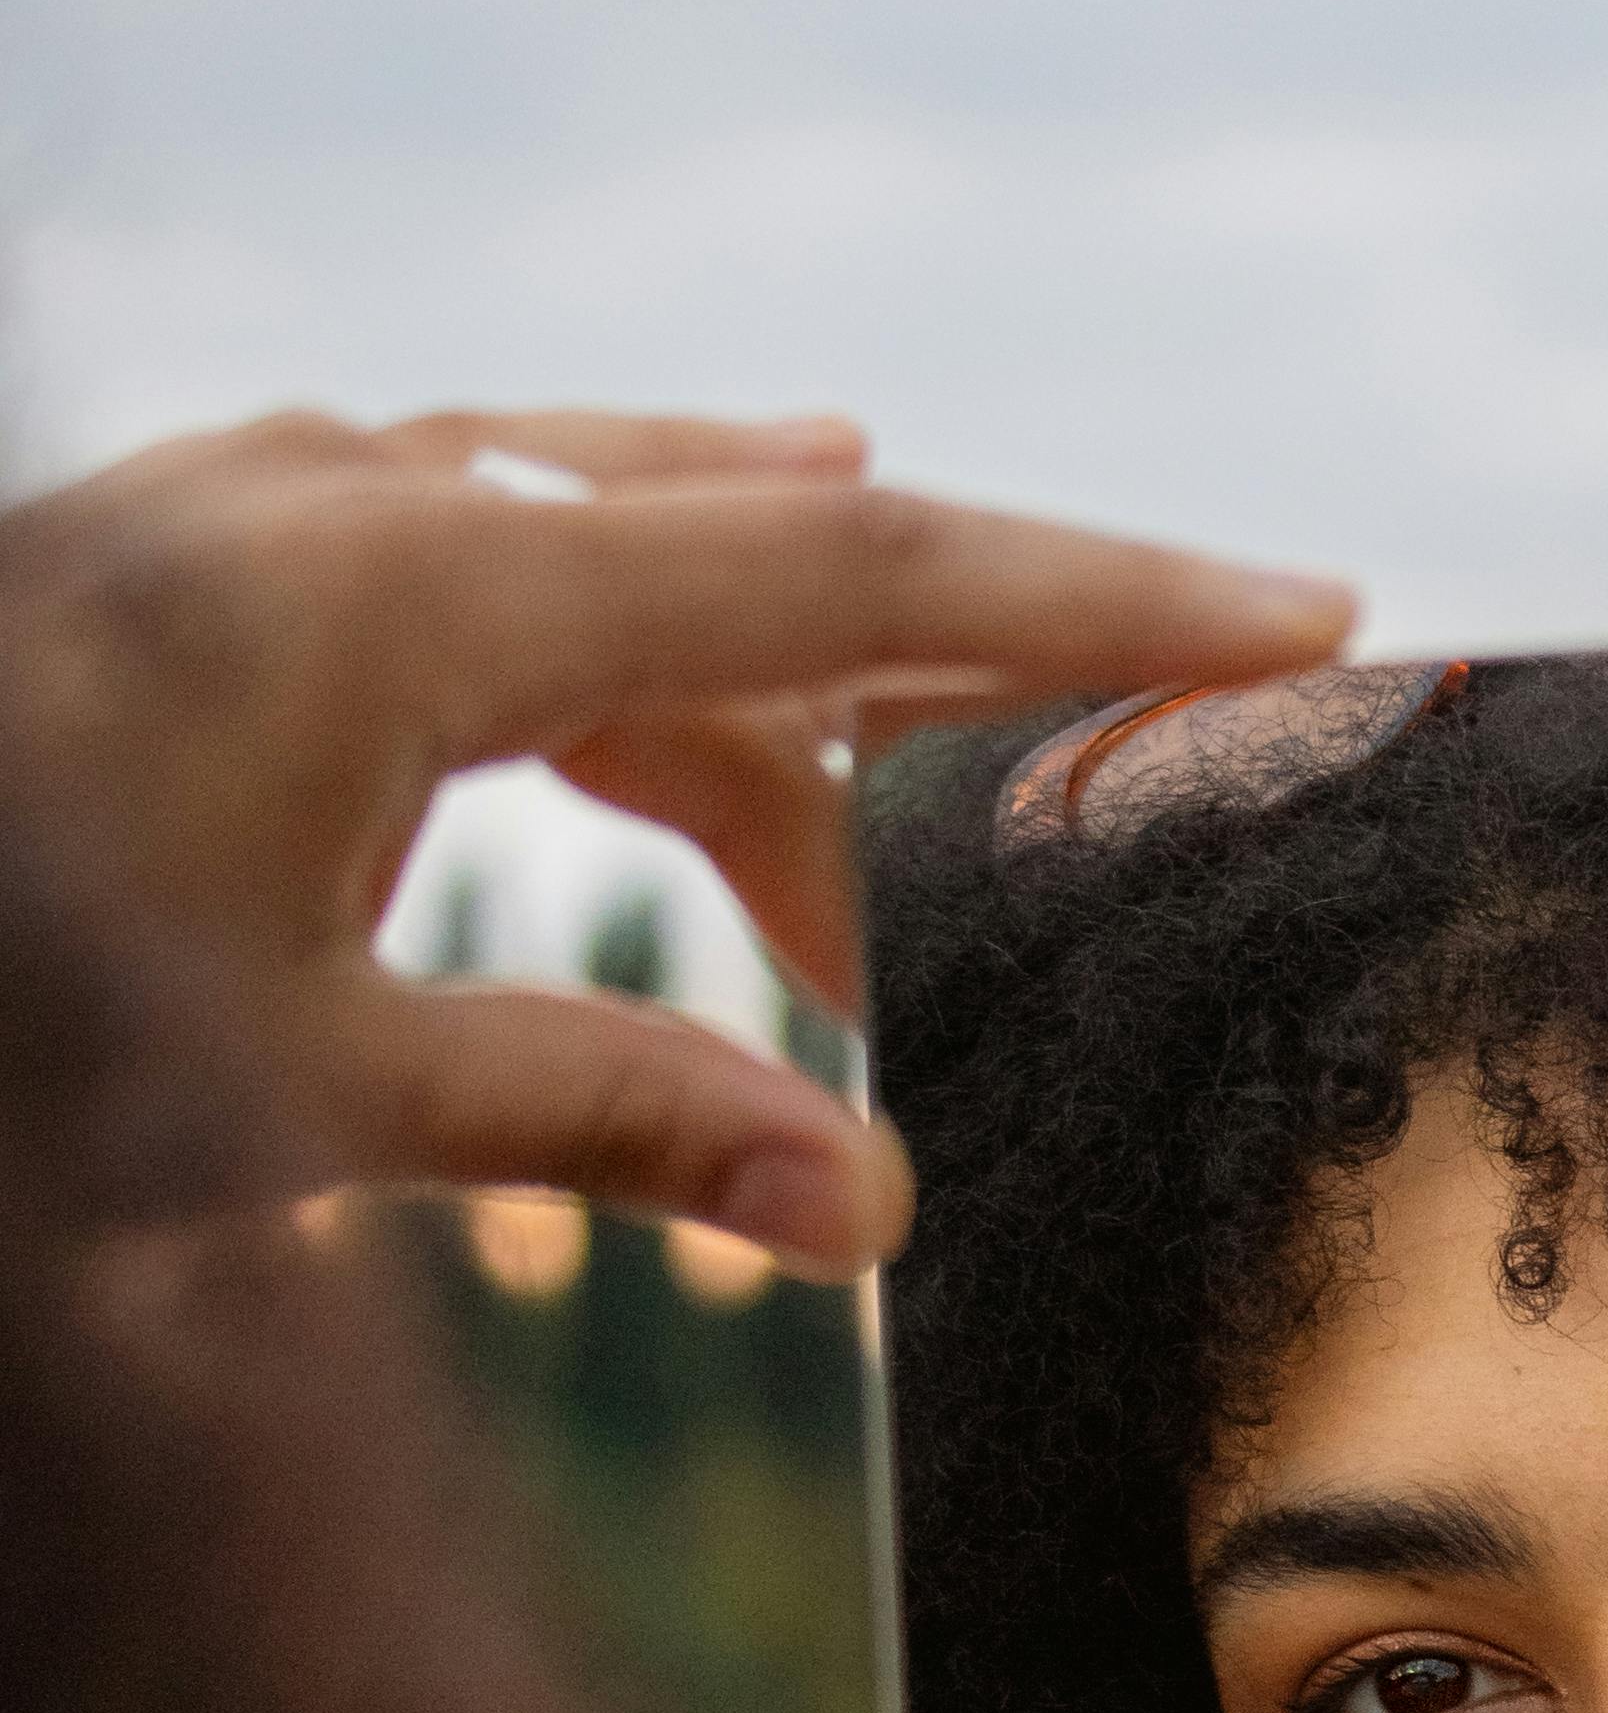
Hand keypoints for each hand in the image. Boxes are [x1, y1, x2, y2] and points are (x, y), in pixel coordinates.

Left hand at [0, 403, 1353, 1271]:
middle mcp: (343, 499)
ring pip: (612, 567)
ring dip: (768, 733)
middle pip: (752, 545)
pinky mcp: (205, 570)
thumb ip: (598, 1112)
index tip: (1296, 609)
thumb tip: (872, 1213)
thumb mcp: (283, 1098)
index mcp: (395, 589)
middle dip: (959, 680)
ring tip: (877, 918)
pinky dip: (621, 687)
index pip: (835, 564)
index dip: (1086, 597)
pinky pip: (486, 584)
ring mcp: (262, 515)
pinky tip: (696, 750)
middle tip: (1138, 798)